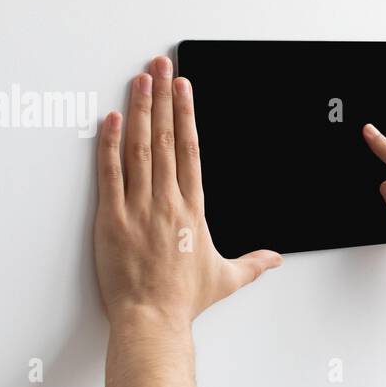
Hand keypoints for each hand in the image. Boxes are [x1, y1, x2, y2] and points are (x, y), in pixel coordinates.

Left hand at [94, 55, 280, 328]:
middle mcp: (168, 201)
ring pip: (139, 148)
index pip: (191, 150)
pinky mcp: (112, 219)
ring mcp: (139, 208)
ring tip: (139, 80)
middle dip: (163, 97)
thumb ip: (254, 263)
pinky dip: (109, 145)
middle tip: (160, 67)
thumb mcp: (226, 279)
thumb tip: (276, 259)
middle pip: (165, 138)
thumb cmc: (184, 300)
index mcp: (193, 209)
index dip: (186, 114)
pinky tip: (111, 119)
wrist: (153, 319)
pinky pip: (110, 174)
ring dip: (139, 110)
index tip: (183, 88)